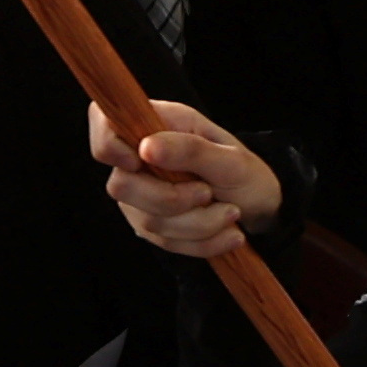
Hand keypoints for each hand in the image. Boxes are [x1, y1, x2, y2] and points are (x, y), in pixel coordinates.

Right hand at [90, 96, 286, 258]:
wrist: (262, 207)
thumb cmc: (247, 174)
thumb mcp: (231, 160)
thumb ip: (190, 150)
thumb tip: (146, 146)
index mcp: (161, 124)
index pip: (104, 123)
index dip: (109, 144)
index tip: (139, 161)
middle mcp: (142, 159)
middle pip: (120, 185)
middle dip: (170, 199)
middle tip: (208, 193)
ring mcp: (142, 195)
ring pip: (146, 220)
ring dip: (197, 224)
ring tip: (231, 214)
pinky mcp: (151, 224)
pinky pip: (164, 243)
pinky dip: (200, 243)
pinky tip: (228, 234)